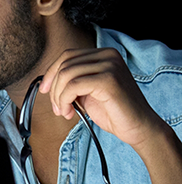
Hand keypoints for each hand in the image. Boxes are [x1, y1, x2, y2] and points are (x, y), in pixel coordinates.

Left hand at [39, 48, 162, 150]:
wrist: (139, 128)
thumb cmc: (114, 112)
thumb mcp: (88, 92)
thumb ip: (73, 82)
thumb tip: (47, 82)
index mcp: (104, 55)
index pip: (68, 56)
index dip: (51, 72)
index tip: (43, 89)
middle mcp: (108, 55)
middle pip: (65, 64)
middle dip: (53, 88)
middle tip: (57, 107)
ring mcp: (110, 66)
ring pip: (66, 75)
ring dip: (58, 97)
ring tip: (64, 111)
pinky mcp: (109, 80)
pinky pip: (73, 86)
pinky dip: (64, 100)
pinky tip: (70, 112)